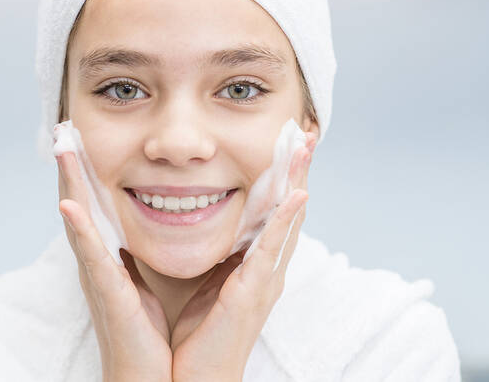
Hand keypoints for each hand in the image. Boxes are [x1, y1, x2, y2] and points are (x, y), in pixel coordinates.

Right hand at [56, 151, 172, 381]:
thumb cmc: (150, 333)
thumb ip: (142, 252)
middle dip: (71, 168)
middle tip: (63, 130)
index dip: (86, 172)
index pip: (96, 205)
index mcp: (110, 258)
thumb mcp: (147, 281)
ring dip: (68, 185)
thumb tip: (163, 219)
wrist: (150, 378)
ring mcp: (98, 277)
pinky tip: (67, 206)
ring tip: (61, 150)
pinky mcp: (108, 295)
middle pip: (79, 205)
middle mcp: (98, 263)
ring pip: (78, 222)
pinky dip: (80, 231)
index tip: (82, 137)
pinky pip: (92, 258)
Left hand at [170, 132, 316, 381]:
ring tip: (305, 145)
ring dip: (298, 181)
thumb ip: (205, 252)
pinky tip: (298, 195)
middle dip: (297, 169)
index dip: (280, 176)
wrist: (190, 379)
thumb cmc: (193, 334)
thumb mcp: (201, 281)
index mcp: (251, 265)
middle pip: (288, 209)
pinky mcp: (254, 294)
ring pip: (288, 221)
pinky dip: (287, 220)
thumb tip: (183, 216)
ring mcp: (264, 281)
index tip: (284, 141)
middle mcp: (265, 269)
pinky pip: (273, 251)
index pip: (271, 210)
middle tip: (305, 131)